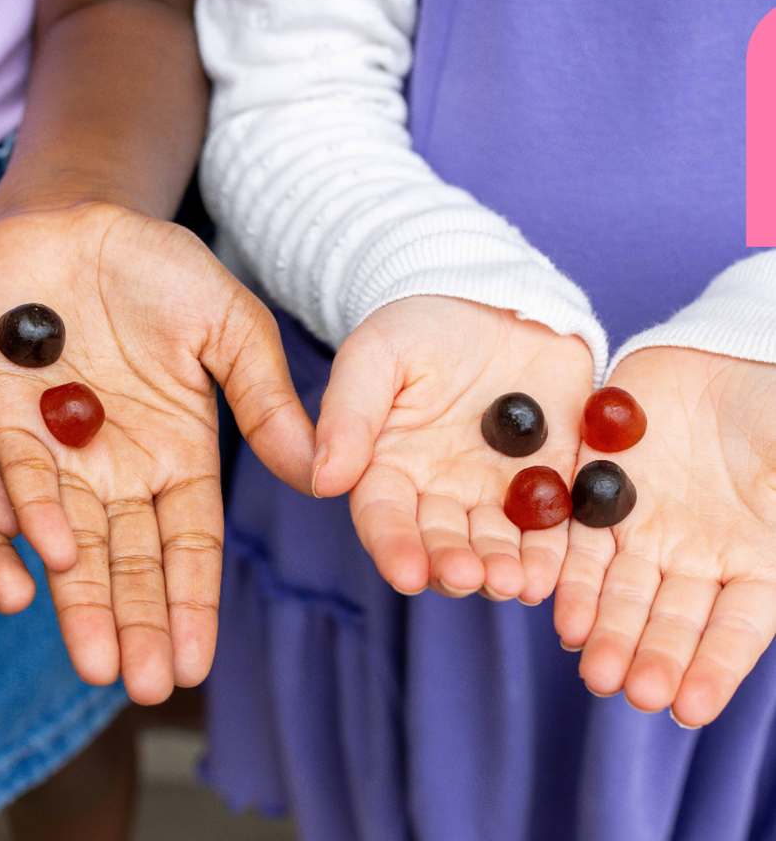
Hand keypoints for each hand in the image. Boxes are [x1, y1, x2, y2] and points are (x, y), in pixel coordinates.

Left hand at [0, 203, 312, 702]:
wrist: (84, 216)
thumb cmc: (164, 269)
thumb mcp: (231, 327)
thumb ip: (264, 397)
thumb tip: (317, 473)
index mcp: (176, 453)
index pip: (187, 543)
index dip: (190, 602)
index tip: (194, 663)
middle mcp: (117, 466)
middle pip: (128, 558)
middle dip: (135, 622)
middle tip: (141, 687)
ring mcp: (58, 445)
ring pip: (70, 536)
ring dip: (80, 598)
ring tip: (94, 662)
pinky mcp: (0, 412)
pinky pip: (15, 469)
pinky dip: (31, 509)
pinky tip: (48, 556)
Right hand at [313, 297, 593, 601]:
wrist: (493, 299)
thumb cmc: (418, 325)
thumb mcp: (374, 356)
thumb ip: (349, 415)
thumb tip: (324, 480)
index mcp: (388, 469)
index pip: (384, 517)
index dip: (394, 547)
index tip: (406, 574)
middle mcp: (440, 492)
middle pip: (442, 542)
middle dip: (453, 565)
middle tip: (467, 577)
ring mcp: (497, 491)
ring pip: (498, 544)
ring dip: (505, 569)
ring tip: (516, 584)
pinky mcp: (554, 479)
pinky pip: (558, 523)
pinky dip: (558, 551)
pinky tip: (559, 570)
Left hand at [555, 348, 775, 725]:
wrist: (727, 353)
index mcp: (755, 562)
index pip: (736, 629)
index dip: (714, 668)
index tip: (688, 709)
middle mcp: (693, 558)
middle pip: (668, 617)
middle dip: (647, 653)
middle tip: (626, 691)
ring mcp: (642, 527)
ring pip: (619, 588)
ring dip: (603, 627)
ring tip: (589, 665)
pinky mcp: (597, 493)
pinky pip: (577, 539)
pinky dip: (567, 573)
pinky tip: (554, 605)